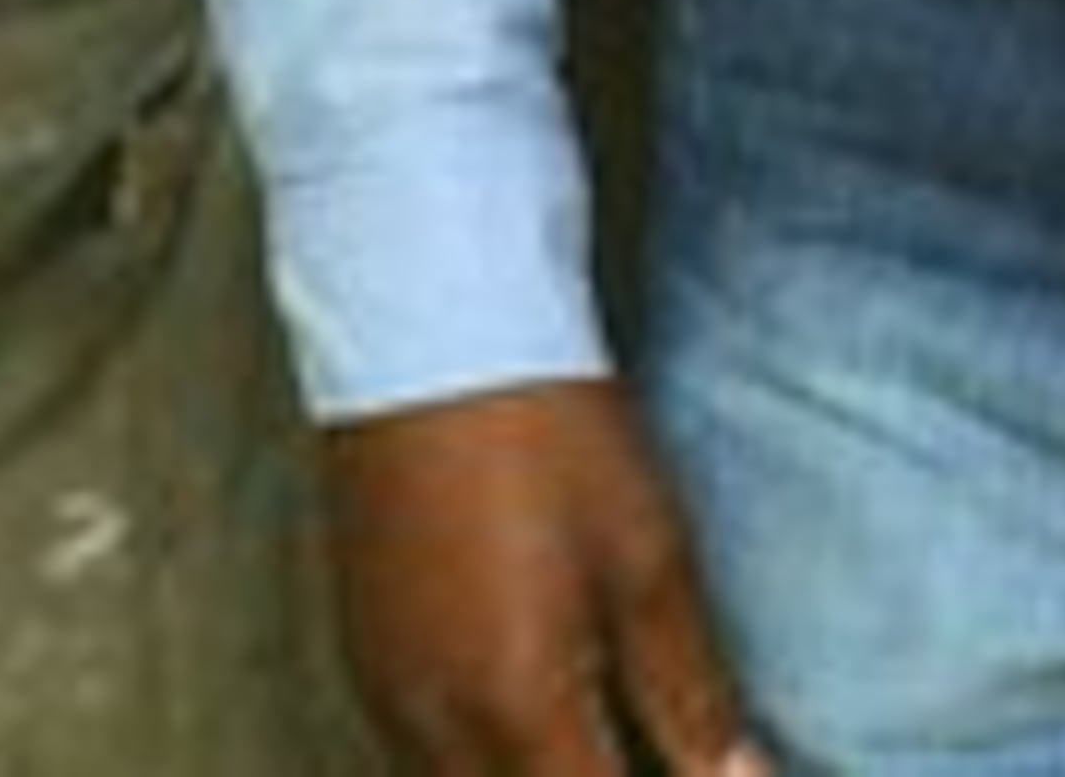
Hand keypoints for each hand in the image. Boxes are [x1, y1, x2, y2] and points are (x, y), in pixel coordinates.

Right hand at [326, 384, 770, 773]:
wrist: (432, 333)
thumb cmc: (551, 436)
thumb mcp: (648, 559)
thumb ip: (690, 698)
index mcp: (517, 713)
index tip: (697, 776)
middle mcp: (437, 730)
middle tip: (631, 752)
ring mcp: (390, 699)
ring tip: (590, 746)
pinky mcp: (367, 662)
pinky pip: (421, 762)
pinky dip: (481, 767)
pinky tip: (526, 726)